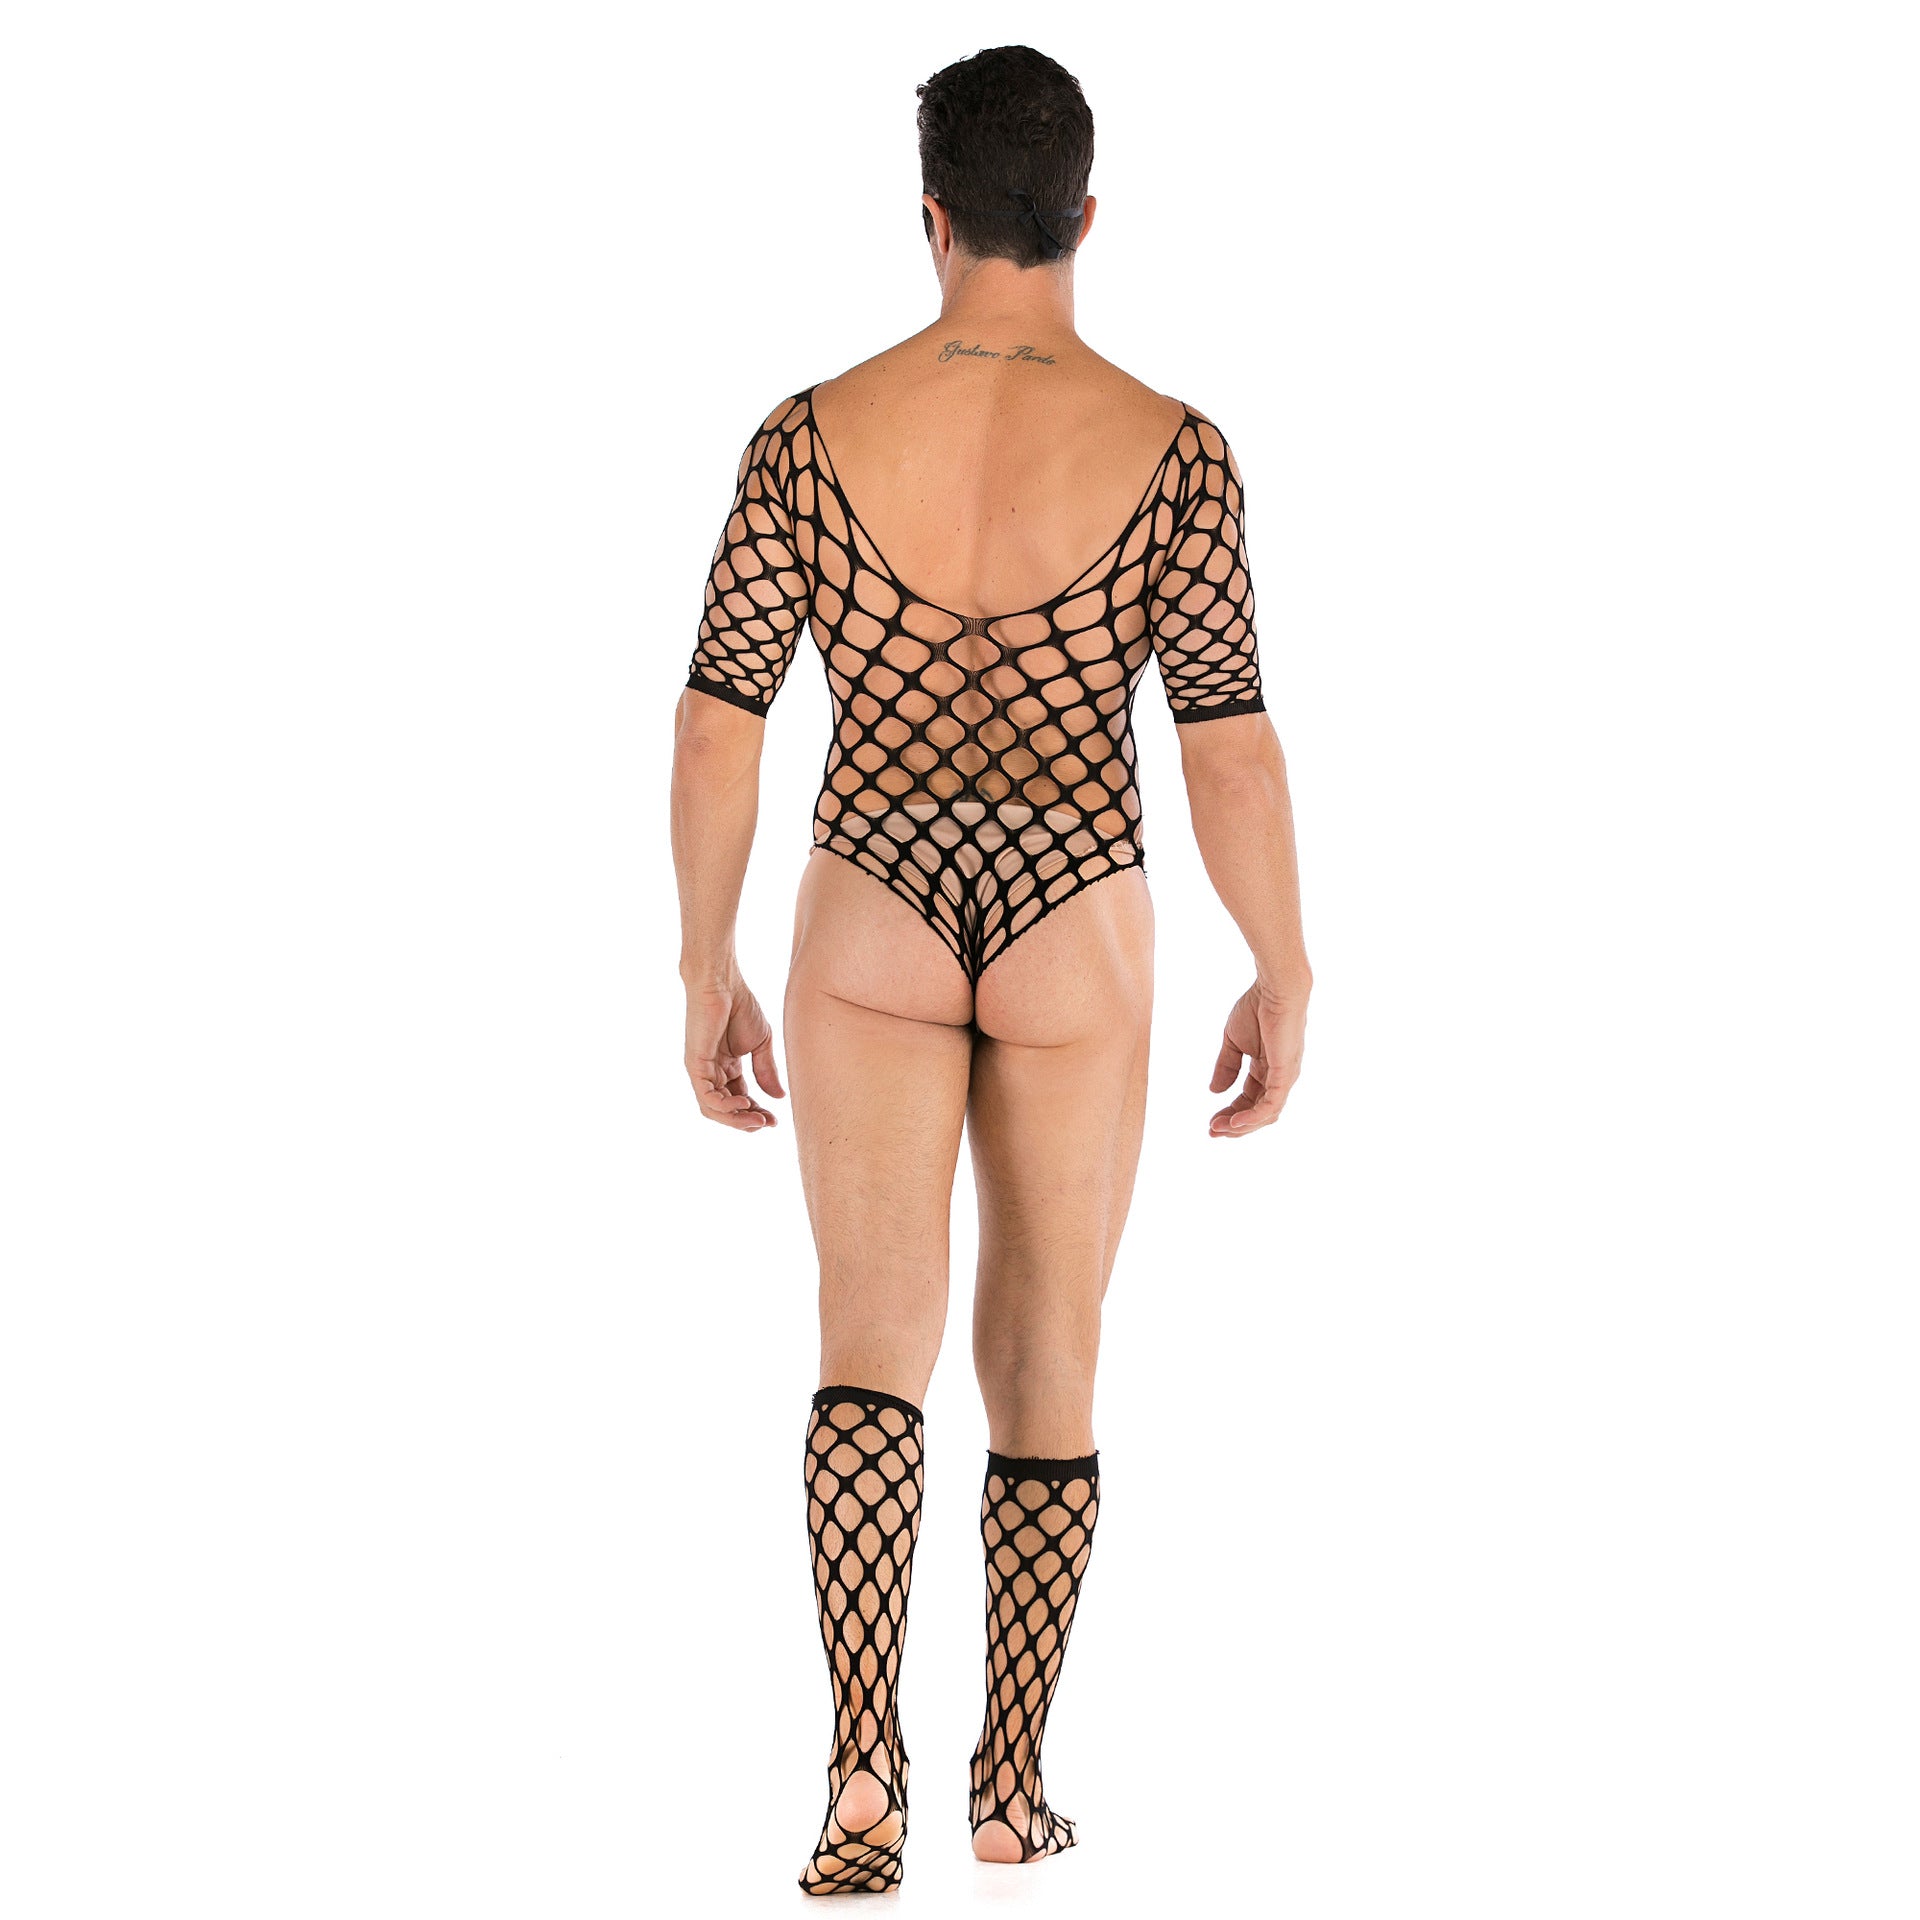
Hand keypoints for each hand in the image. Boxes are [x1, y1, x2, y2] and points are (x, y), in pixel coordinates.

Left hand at [684, 975, 785, 1131]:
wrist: (723, 982)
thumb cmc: (740, 1006)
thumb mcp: (761, 1044)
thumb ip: (767, 1072)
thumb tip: (779, 1098)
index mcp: (727, 1068)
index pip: (740, 1100)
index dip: (757, 1113)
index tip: (776, 1121)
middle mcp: (712, 1072)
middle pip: (726, 1110)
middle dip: (747, 1121)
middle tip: (767, 1124)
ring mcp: (701, 1070)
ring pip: (713, 1109)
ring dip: (736, 1119)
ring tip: (757, 1119)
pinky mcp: (694, 1065)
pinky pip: (705, 1096)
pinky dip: (724, 1106)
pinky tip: (744, 1103)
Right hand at [1208, 979, 1307, 1137]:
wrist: (1274, 989)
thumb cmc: (1256, 1008)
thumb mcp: (1233, 1042)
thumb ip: (1226, 1067)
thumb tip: (1214, 1091)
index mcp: (1267, 1070)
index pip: (1248, 1100)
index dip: (1229, 1113)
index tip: (1210, 1123)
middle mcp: (1279, 1078)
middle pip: (1257, 1112)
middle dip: (1234, 1125)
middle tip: (1212, 1132)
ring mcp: (1284, 1077)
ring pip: (1266, 1114)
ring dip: (1242, 1126)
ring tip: (1219, 1129)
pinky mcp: (1286, 1074)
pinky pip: (1271, 1104)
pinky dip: (1253, 1116)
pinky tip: (1235, 1122)